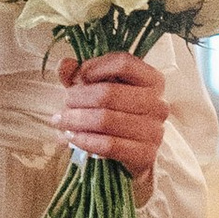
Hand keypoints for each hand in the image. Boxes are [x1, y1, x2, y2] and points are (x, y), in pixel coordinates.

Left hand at [56, 48, 169, 182]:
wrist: (128, 153)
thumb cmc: (113, 114)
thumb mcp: (96, 90)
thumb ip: (79, 75)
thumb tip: (64, 64)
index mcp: (152, 80)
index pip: (123, 63)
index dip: (95, 67)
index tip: (78, 77)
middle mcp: (158, 103)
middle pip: (109, 93)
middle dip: (78, 97)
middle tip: (64, 103)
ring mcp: (154, 130)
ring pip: (106, 120)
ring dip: (76, 120)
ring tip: (61, 121)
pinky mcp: (146, 154)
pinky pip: (109, 145)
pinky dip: (85, 140)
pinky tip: (71, 137)